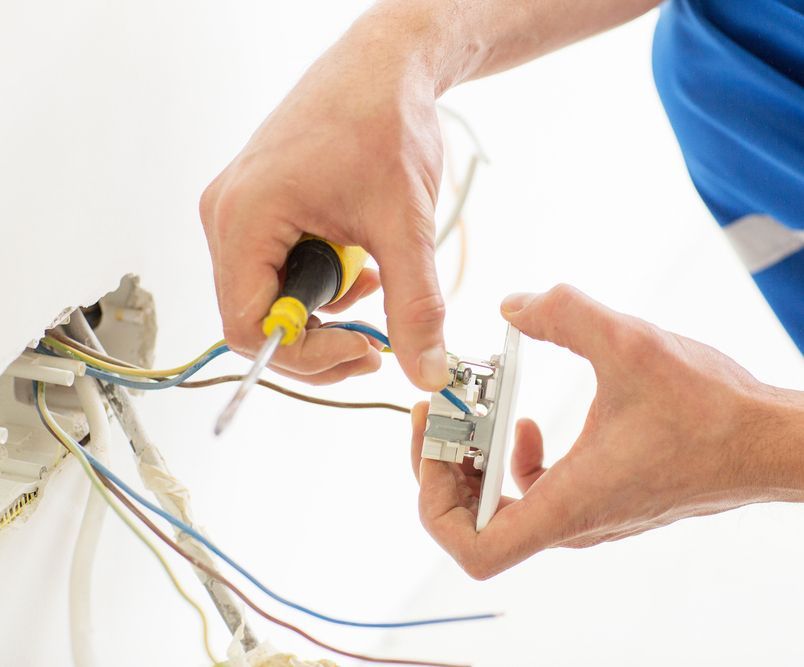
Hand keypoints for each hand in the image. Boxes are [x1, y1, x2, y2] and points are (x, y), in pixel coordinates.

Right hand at [199, 15, 449, 388]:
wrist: (384, 66)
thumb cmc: (382, 120)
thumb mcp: (404, 224)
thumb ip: (415, 307)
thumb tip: (425, 371)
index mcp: (244, 218)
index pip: (249, 328)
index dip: (307, 354)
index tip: (363, 349)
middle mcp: (228, 218)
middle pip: (256, 319)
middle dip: (320, 337)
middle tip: (372, 339)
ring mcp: (241, 213)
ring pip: (271, 298)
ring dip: (326, 308)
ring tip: (375, 281)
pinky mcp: (262, 210)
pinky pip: (279, 271)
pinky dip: (323, 283)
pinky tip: (360, 263)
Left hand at [411, 284, 803, 578]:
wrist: (767, 441)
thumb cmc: (711, 410)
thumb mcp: (629, 342)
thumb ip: (562, 313)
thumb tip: (511, 307)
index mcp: (569, 504)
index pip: (474, 549)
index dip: (437, 501)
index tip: (440, 442)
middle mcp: (572, 522)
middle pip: (472, 525)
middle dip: (446, 467)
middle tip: (446, 415)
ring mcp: (586, 517)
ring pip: (500, 510)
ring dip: (476, 461)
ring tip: (478, 413)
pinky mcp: (599, 501)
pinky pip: (533, 495)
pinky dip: (512, 461)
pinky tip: (525, 423)